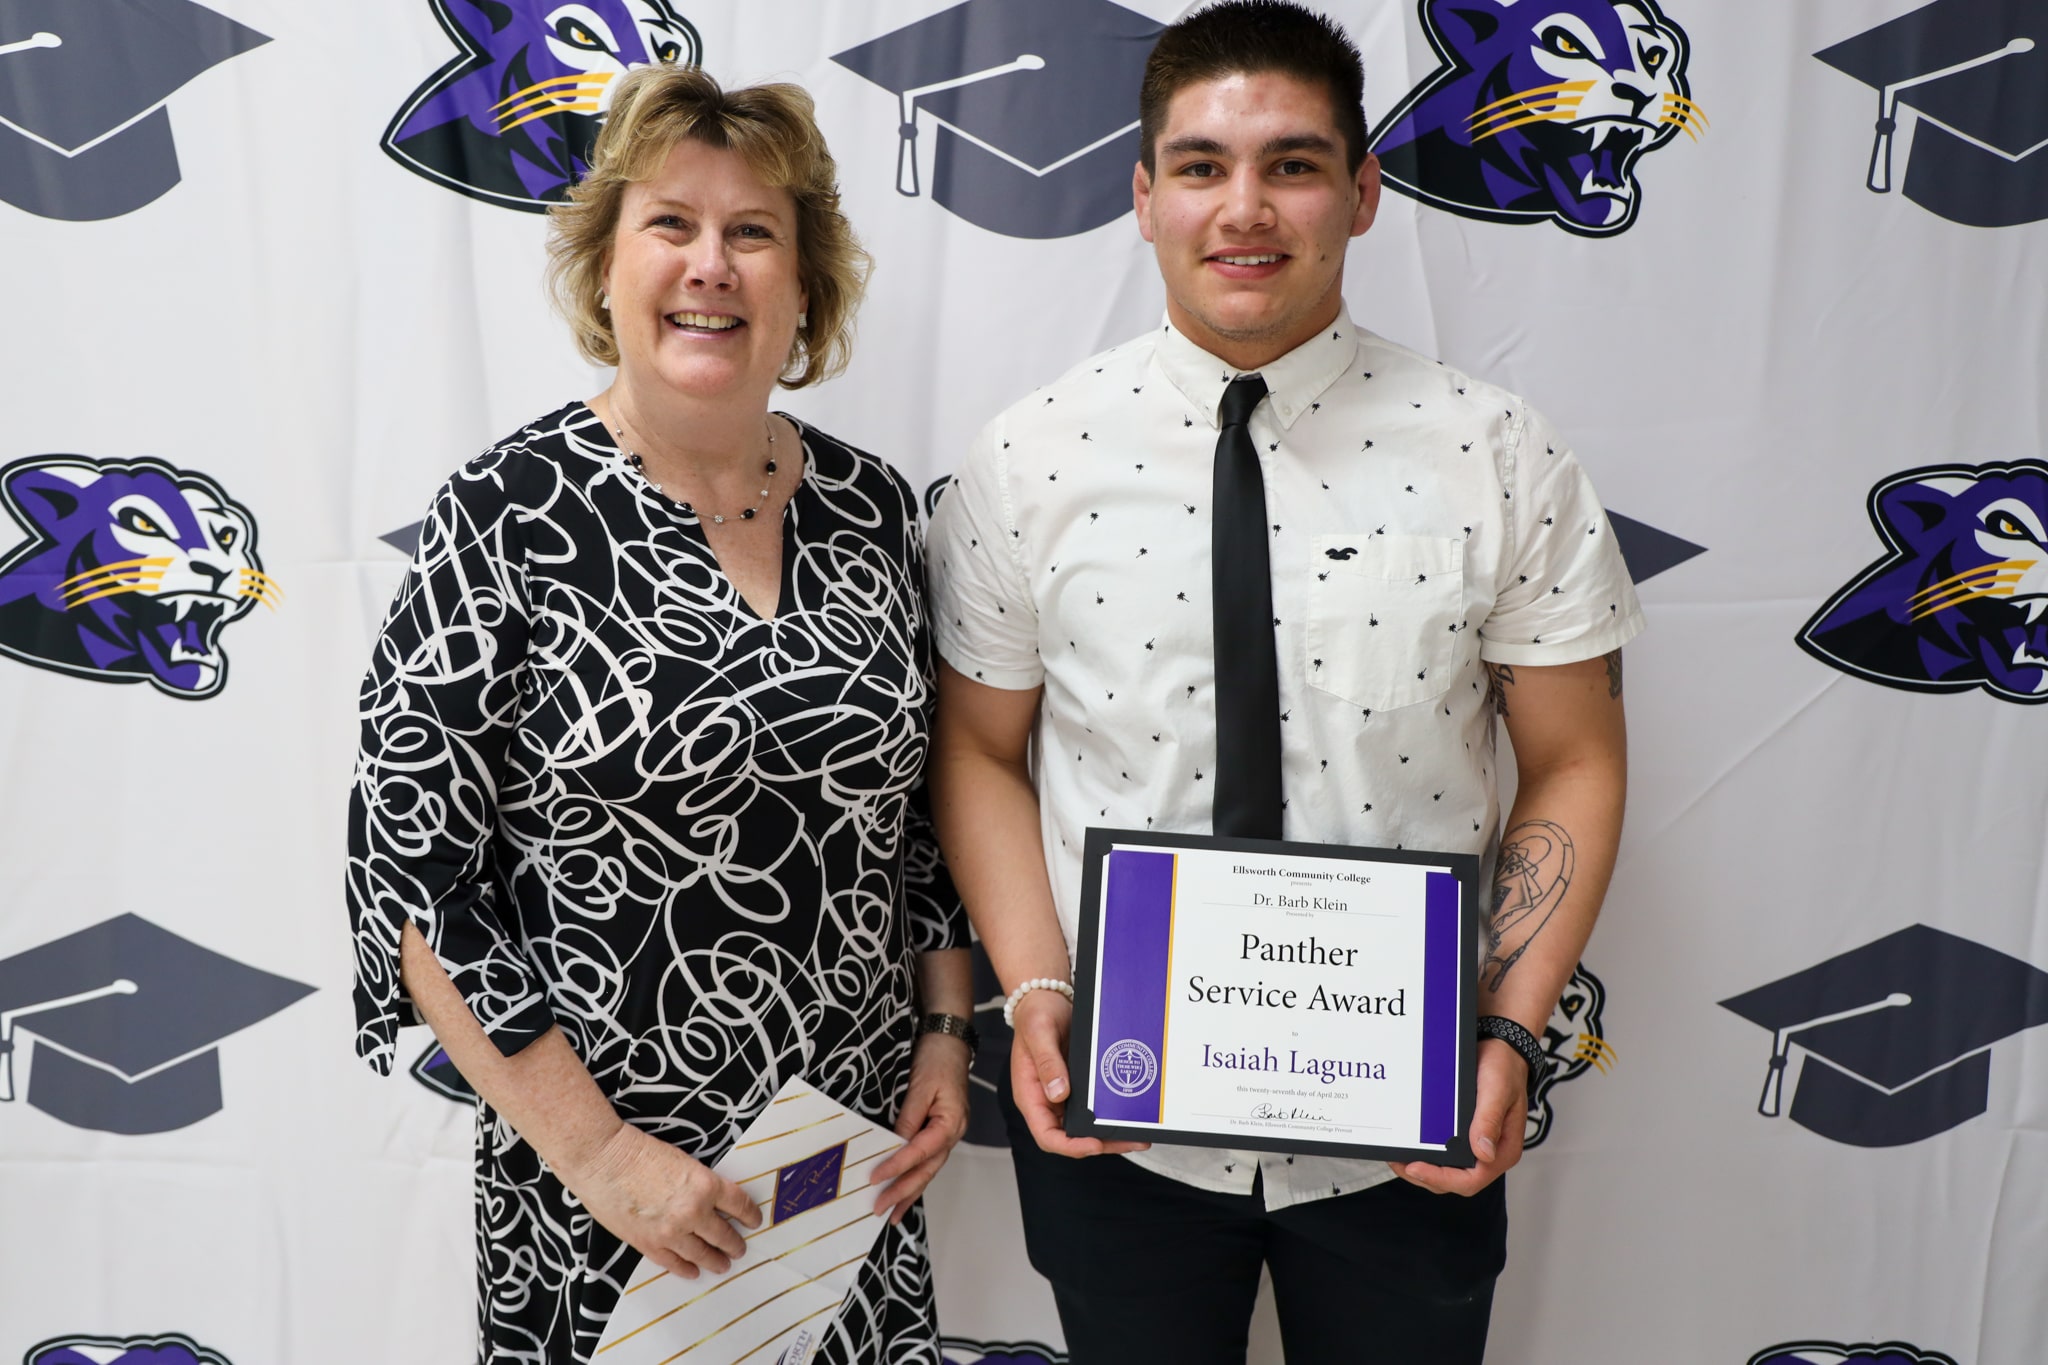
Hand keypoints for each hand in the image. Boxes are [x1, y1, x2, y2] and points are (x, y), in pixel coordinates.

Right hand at [563, 1122, 762, 1279]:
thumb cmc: (639, 1151)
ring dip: (715, 1260)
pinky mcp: (648, 1243)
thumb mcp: (684, 1161)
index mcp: (706, 1185)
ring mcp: (671, 1232)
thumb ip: (700, 1184)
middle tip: (739, 1249)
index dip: (750, 1215)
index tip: (754, 1220)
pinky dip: (686, 1269)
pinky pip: (674, 1263)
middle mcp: (694, 1212)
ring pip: (702, 1254)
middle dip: (734, 1244)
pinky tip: (693, 1271)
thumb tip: (712, 1201)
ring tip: (723, 1265)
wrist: (603, 1160)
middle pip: (724, 1235)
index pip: (739, 1205)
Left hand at [870, 1031, 972, 1223]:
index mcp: (952, 1122)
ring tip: (891, 1212)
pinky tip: (903, 1189)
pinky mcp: (939, 1131)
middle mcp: (953, 1133)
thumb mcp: (921, 1086)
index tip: (876, 1178)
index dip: (897, 1166)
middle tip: (880, 1209)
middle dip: (903, 1192)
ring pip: (928, 1169)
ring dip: (909, 1191)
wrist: (949, 1041)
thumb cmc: (938, 1059)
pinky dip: (913, 1176)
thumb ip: (908, 1117)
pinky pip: (926, 1159)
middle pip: (927, 1169)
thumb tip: (894, 1144)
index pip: (921, 1151)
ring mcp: (948, 1134)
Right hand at [1009, 989, 1149, 1158]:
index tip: (1094, 1143)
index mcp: (1031, 1095)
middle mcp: (1046, 1101)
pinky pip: (1092, 1108)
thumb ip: (1047, 1062)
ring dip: (1110, 1134)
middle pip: (1071, 1137)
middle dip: (1101, 1144)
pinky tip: (1130, 1114)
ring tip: (1139, 1136)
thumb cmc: (1036, 1014)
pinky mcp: (1076, 1087)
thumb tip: (1059, 1093)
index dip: (1070, 1145)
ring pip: (1085, 1127)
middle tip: (1131, 1141)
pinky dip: (1110, 1115)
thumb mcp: (1039, 1032)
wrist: (1046, 999)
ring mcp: (1062, 1096)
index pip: (1046, 1135)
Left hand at [1387, 1038, 1527, 1195]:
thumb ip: (1489, 1119)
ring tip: (1397, 1156)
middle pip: (1454, 1180)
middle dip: (1424, 1176)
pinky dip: (1425, 1152)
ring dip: (1421, 1168)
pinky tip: (1408, 1143)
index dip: (1441, 1178)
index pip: (1471, 1179)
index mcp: (1502, 1149)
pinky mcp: (1462, 1135)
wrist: (1501, 1048)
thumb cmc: (1504, 1067)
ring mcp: (1474, 1145)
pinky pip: (1443, 1153)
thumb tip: (1483, 1153)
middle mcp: (1488, 1153)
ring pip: (1446, 1170)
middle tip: (1397, 1161)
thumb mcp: (1497, 1089)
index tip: (1415, 1167)